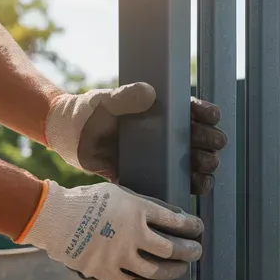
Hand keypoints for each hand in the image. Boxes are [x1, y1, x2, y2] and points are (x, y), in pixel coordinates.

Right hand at [20, 180, 202, 279]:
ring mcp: (120, 256)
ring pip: (158, 269)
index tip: (199, 229)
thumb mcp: (120, 193)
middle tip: (197, 251)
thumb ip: (145, 205)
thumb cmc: (88, 201)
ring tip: (182, 269)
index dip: (192, 227)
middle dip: (191, 251)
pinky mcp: (107, 273)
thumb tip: (175, 216)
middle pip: (173, 248)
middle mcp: (133, 234)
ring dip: (175, 271)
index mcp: (138, 210)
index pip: (176, 221)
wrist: (54, 218)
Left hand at [45, 84, 226, 195]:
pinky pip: (175, 183)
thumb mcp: (106, 101)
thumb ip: (125, 96)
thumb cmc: (89, 112)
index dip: (206, 114)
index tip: (209, 116)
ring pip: (193, 164)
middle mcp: (166, 136)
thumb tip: (150, 92)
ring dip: (205, 167)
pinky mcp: (150, 176)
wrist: (68, 138)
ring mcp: (160, 158)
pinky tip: (196, 187)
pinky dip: (189, 187)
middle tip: (211, 145)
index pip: (192, 111)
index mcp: (162, 113)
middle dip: (210, 142)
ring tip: (205, 170)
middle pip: (200, 139)